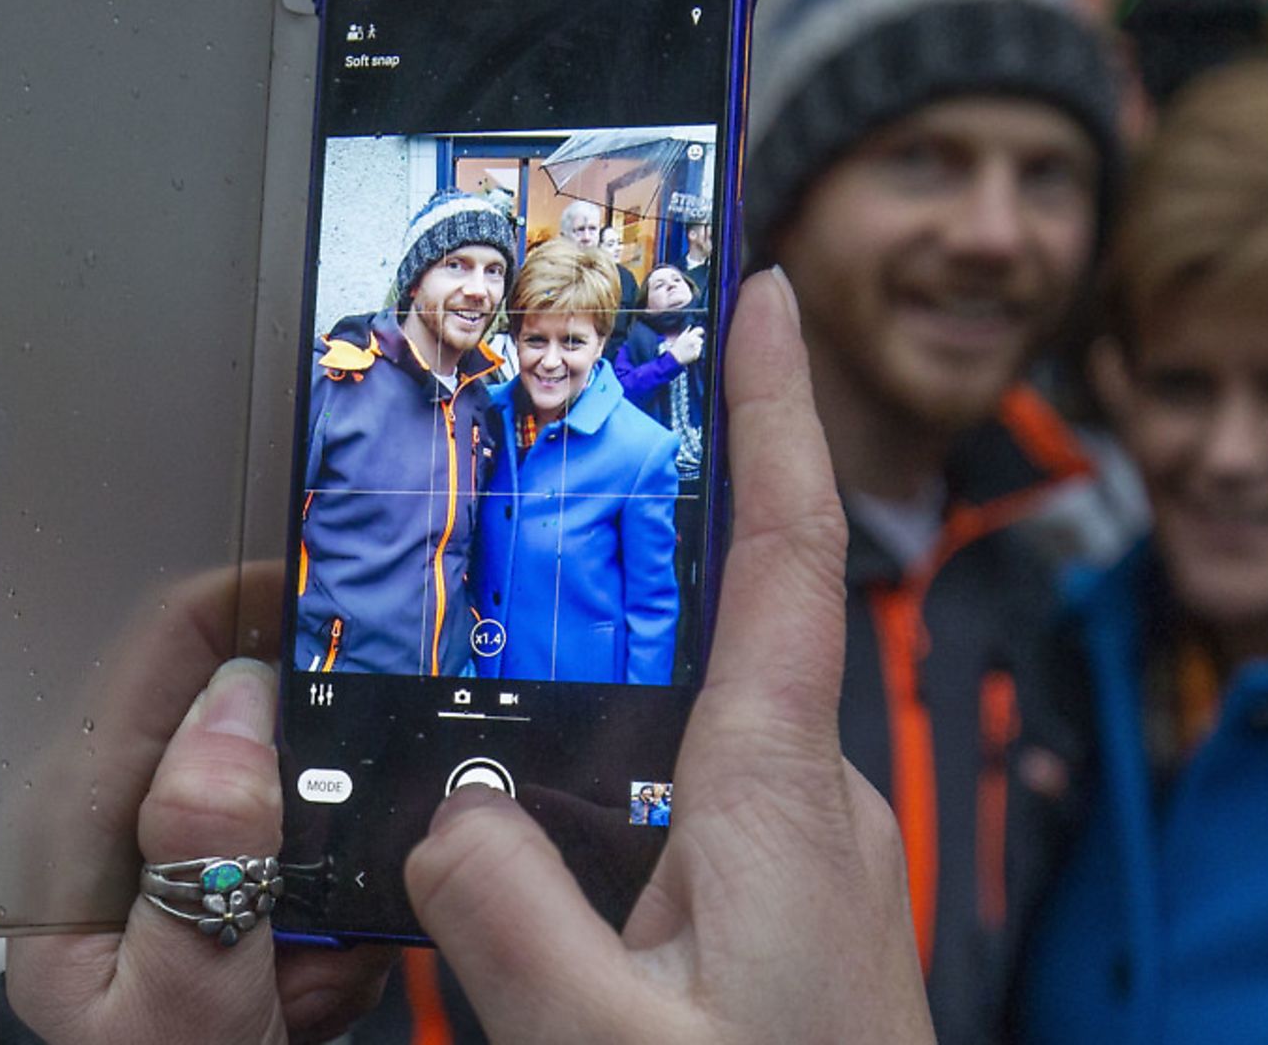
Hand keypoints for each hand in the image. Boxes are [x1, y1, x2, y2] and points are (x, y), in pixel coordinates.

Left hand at [4, 569, 395, 1044]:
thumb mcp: (184, 995)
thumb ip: (207, 851)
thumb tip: (241, 698)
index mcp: (82, 821)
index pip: (167, 646)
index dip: (260, 599)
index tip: (360, 597)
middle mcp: (120, 812)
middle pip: (253, 706)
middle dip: (335, 777)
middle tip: (357, 883)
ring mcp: (175, 842)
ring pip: (306, 781)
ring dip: (344, 856)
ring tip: (321, 967)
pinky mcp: (216, 875)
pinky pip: (314, 845)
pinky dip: (343, 899)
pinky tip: (318, 978)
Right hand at [405, 268, 932, 1042]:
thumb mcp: (603, 1040)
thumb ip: (508, 910)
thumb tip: (451, 803)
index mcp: (780, 794)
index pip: (787, 558)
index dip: (778, 414)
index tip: (768, 296)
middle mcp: (814, 797)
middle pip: (732, 624)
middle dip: (660, 543)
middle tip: (584, 459)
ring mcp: (816, 845)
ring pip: (702, 727)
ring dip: (626, 698)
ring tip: (523, 688)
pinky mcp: (800, 893)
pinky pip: (705, 796)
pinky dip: (636, 781)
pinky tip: (566, 835)